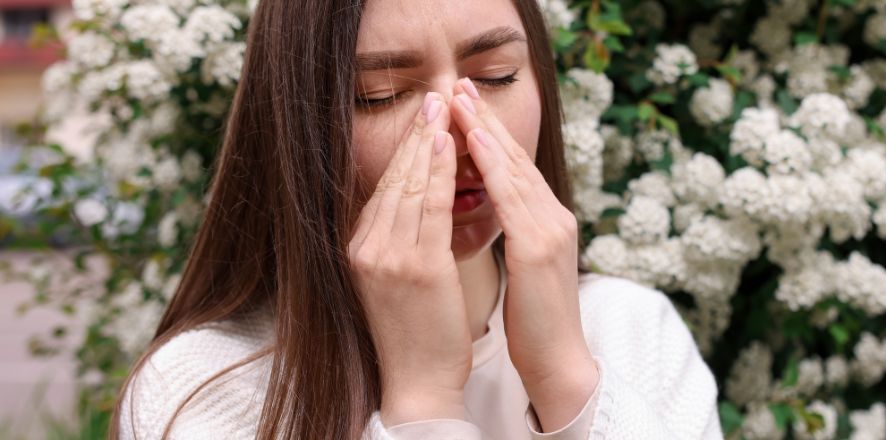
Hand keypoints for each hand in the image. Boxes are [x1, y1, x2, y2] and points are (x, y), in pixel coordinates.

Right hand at [348, 92, 469, 425]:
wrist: (416, 382)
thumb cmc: (416, 332)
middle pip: (391, 178)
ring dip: (427, 141)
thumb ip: (398, 241)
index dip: (403, 149)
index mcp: (359, 249)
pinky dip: (437, 170)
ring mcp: (386, 256)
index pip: (382, 186)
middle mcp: (365, 247)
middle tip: (434, 96)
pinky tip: (448, 144)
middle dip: (414, 134)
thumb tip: (413, 204)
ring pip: (408, 184)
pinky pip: (427, 206)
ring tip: (442, 107)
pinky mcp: (413, 267)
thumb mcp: (395, 280)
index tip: (422, 118)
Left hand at [448, 78, 598, 430]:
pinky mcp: (538, 248)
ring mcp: (550, 230)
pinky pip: (511, 196)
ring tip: (460, 100)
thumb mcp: (524, 267)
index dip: (490, 133)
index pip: (516, 169)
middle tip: (460, 85)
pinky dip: (492, 165)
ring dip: (485, 130)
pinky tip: (474, 142)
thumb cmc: (534, 322)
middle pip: (517, 158)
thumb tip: (490, 209)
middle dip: (486, 118)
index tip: (464, 104)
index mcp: (548, 222)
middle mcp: (554, 217)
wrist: (559, 363)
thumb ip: (514, 232)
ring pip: (514, 168)